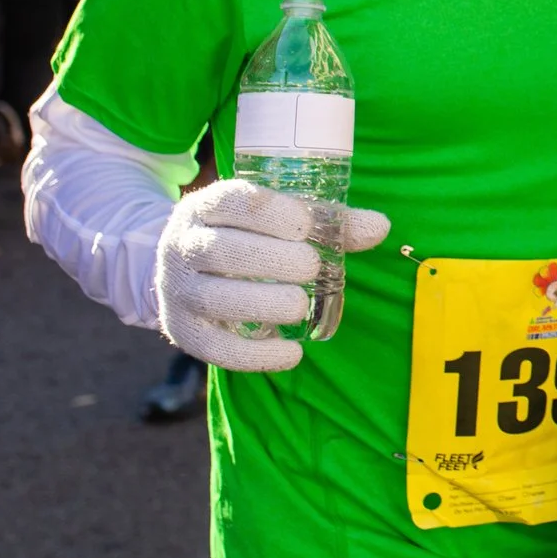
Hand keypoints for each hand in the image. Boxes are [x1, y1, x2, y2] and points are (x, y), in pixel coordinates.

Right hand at [154, 179, 388, 372]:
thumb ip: (327, 221)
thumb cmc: (243, 236)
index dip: (273, 213)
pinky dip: (256, 356)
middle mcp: (183, 245)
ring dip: (265, 304)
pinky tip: (292, 354)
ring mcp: (177, 290)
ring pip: (214, 298)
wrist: (182, 271)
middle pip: (222, 250)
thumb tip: (380, 227)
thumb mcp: (272, 219)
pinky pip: (215, 348)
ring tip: (299, 306)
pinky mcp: (182, 331)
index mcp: (206, 207)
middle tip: (310, 267)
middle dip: (273, 260)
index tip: (304, 225)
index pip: (233, 201)